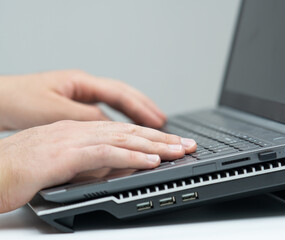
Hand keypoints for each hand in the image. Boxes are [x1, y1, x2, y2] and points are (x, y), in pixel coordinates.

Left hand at [0, 70, 165, 130]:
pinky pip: (107, 110)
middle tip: (164, 124)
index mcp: (82, 83)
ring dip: (137, 113)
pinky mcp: (77, 104)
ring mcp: (82, 94)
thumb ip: (87, 117)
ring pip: (118, 102)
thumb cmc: (19, 101)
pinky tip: (128, 126)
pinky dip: (122, 118)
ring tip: (155, 124)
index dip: (142, 110)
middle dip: (146, 109)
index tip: (158, 123)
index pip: (121, 95)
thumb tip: (113, 126)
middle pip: (125, 95)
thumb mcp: (55, 111)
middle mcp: (85, 86)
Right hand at [0, 120, 196, 212]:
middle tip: (186, 144)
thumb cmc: (19, 170)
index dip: (150, 137)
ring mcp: (74, 140)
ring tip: (179, 151)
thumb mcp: (63, 165)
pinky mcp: (67, 154)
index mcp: (77, 131)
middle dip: (162, 138)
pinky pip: (107, 154)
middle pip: (129, 132)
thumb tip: (114, 169)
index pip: (122, 131)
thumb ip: (89, 164)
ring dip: (155, 146)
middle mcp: (79, 131)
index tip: (171, 144)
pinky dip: (133, 157)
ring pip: (124, 139)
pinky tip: (152, 161)